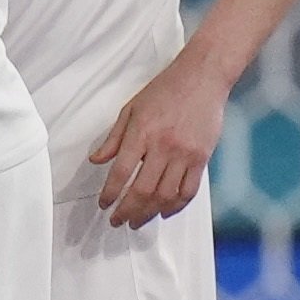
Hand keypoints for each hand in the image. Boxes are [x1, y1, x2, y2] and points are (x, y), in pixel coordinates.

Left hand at [90, 54, 226, 227]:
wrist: (202, 78)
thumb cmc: (164, 90)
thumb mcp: (131, 109)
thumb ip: (114, 138)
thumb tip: (96, 160)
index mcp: (142, 133)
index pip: (121, 172)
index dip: (110, 193)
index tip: (104, 204)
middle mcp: (163, 147)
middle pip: (143, 190)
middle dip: (127, 210)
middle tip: (117, 221)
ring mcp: (185, 154)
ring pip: (165, 195)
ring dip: (149, 213)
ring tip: (136, 221)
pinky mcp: (203, 158)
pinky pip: (189, 190)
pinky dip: (176, 206)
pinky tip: (164, 211)